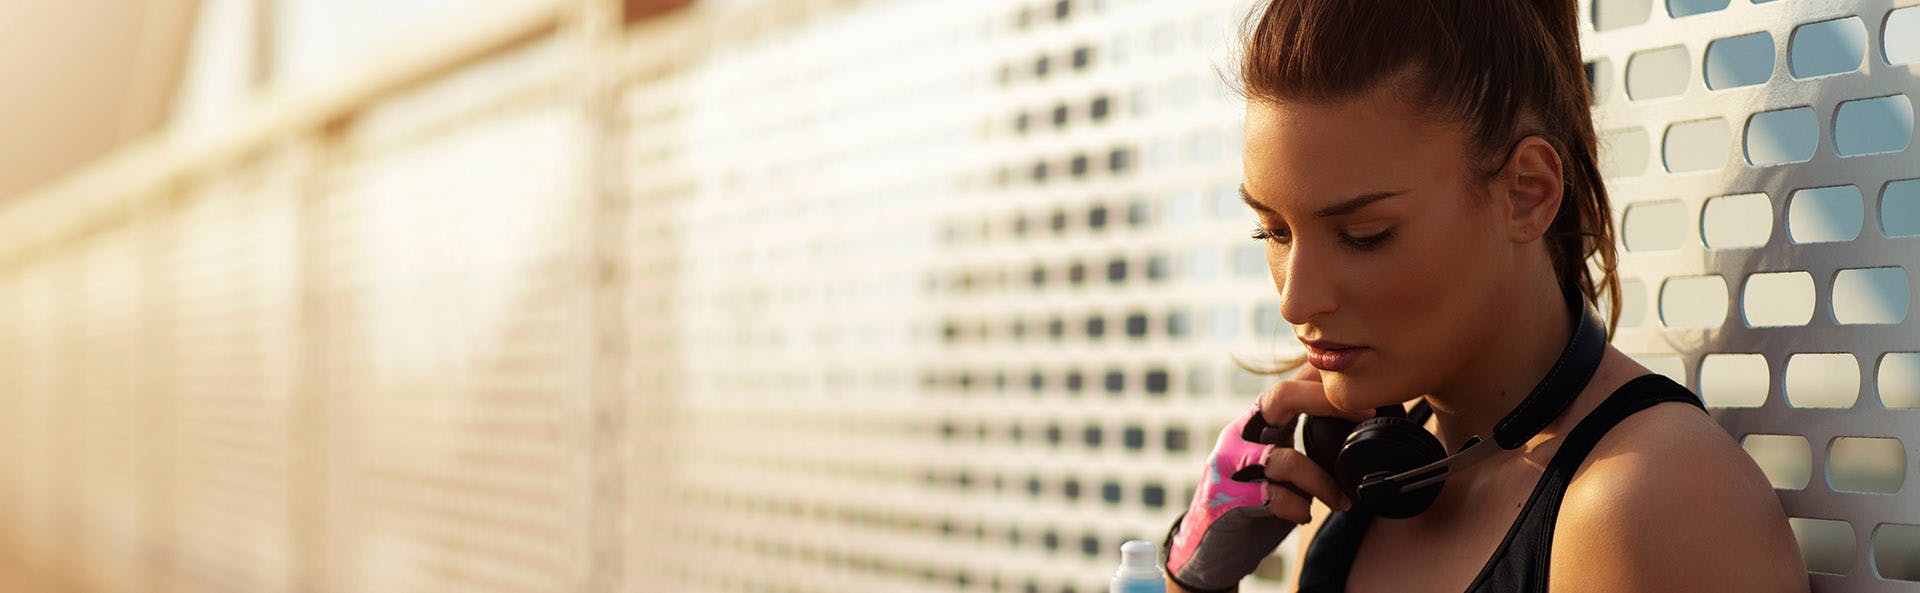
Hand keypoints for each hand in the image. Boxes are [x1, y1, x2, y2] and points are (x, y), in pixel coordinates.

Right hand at [1160, 366, 1373, 592]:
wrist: (1207, 549)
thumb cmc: (1251, 504)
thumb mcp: (1276, 466)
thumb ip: (1300, 443)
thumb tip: (1356, 432)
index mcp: (1254, 424)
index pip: (1290, 386)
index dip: (1329, 384)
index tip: (1370, 397)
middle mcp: (1238, 436)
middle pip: (1281, 398)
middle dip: (1327, 401)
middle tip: (1367, 414)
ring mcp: (1230, 466)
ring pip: (1286, 459)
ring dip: (1323, 483)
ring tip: (1342, 501)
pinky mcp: (1229, 498)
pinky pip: (1274, 497)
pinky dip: (1298, 507)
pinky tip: (1304, 516)